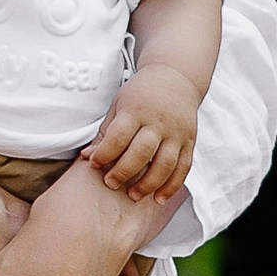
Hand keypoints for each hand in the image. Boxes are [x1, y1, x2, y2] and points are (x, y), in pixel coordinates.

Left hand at [86, 62, 198, 199]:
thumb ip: (105, 132)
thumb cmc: (141, 94)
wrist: (176, 77)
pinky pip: (183, 167)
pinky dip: (172, 186)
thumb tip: (87, 157)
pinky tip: (159, 198)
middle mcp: (158, 122)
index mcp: (136, 110)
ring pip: (165, 163)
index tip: (94, 164)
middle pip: (142, 152)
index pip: (119, 136)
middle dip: (124, 171)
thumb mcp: (119, 105)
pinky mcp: (190, 141)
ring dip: (149, 184)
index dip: (105, 153)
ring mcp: (176, 132)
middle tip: (111, 184)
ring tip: (133, 195)